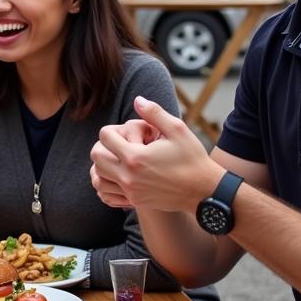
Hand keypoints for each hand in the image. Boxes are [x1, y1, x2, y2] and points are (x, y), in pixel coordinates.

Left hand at [90, 97, 222, 212]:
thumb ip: (154, 113)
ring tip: (120, 158)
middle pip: (96, 156)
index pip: (104, 137)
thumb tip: (137, 99)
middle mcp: (128, 176)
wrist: (204, 192)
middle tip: (119, 145)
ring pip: (98, 175)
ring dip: (105, 164)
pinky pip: (108, 191)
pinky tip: (125, 173)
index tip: (124, 133)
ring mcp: (130, 191)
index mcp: (136, 157)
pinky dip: (111, 180)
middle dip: (104, 146)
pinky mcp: (135, 201)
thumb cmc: (192, 158)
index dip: (112, 130)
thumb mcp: (177, 130)